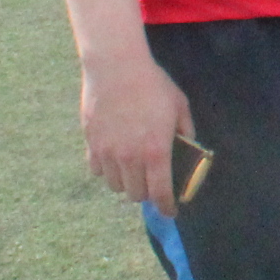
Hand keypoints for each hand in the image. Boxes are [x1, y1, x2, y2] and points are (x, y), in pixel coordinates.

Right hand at [81, 47, 198, 215]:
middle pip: (136, 194)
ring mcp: (107, 153)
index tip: (170, 212)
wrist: (116, 68)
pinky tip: (114, 158)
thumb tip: (188, 148)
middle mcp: (129, 158)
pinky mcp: (90, 144)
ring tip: (133, 169)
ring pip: (115, 185)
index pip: (160, 193)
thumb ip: (185, 131)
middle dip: (147, 192)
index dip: (166, 207)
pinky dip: (106, 170)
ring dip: (126, 182)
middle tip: (152, 182)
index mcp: (155, 151)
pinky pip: (97, 170)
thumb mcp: (179, 105)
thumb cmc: (153, 84)